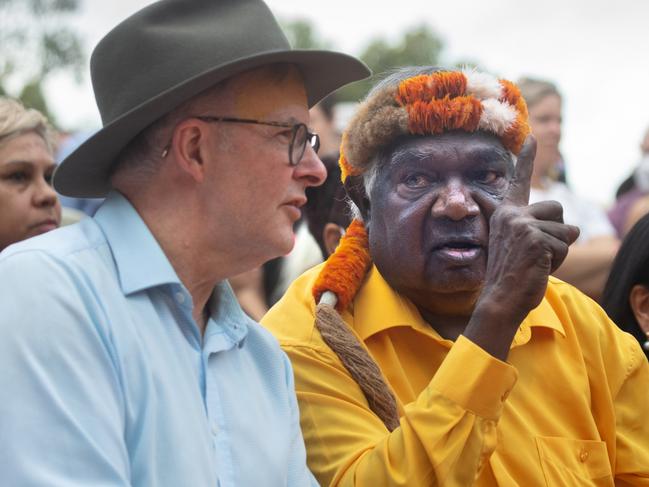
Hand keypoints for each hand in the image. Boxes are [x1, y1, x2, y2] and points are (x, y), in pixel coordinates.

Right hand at [464, 136, 579, 359]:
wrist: (501, 297)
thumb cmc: (511, 274)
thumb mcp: (519, 244)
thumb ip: (534, 228)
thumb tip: (573, 227)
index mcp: (506, 213)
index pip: (519, 181)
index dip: (526, 158)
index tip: (533, 137)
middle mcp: (512, 214)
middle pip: (557, 209)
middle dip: (558, 232)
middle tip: (537, 253)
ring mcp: (522, 224)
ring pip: (565, 230)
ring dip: (559, 250)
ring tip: (536, 262)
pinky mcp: (534, 237)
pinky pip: (564, 245)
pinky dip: (558, 260)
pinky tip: (538, 267)